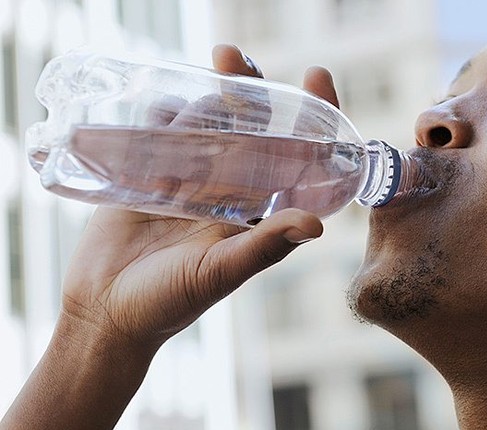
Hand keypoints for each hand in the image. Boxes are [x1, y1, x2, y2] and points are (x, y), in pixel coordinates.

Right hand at [1, 46, 341, 429]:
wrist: (106, 312)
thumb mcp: (222, 272)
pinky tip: (169, 90)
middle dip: (253, 91)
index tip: (317, 77)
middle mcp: (231, 191)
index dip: (313, 120)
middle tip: (239, 59)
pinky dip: (165, 110)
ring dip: (213, 92)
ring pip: (208, 124)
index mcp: (259, 212)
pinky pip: (162, 133)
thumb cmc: (171, 302)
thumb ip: (265, 246)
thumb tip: (317, 224)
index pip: (296, 158)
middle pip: (252, 130)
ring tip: (217, 59)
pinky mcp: (149, 175)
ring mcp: (190, 180)